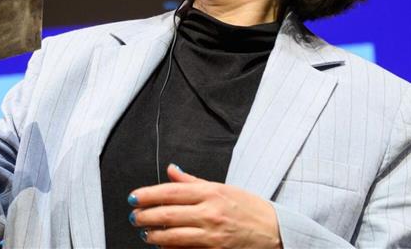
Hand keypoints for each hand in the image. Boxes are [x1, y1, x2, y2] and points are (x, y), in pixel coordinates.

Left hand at [129, 164, 280, 248]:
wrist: (277, 231)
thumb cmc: (250, 208)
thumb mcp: (223, 188)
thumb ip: (193, 181)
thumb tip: (171, 170)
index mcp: (210, 193)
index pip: (170, 192)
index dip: (148, 195)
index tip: (133, 197)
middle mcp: (210, 213)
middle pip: (168, 215)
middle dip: (145, 216)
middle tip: (134, 217)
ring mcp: (213, 235)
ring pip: (173, 237)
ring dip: (154, 236)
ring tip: (145, 233)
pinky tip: (163, 246)